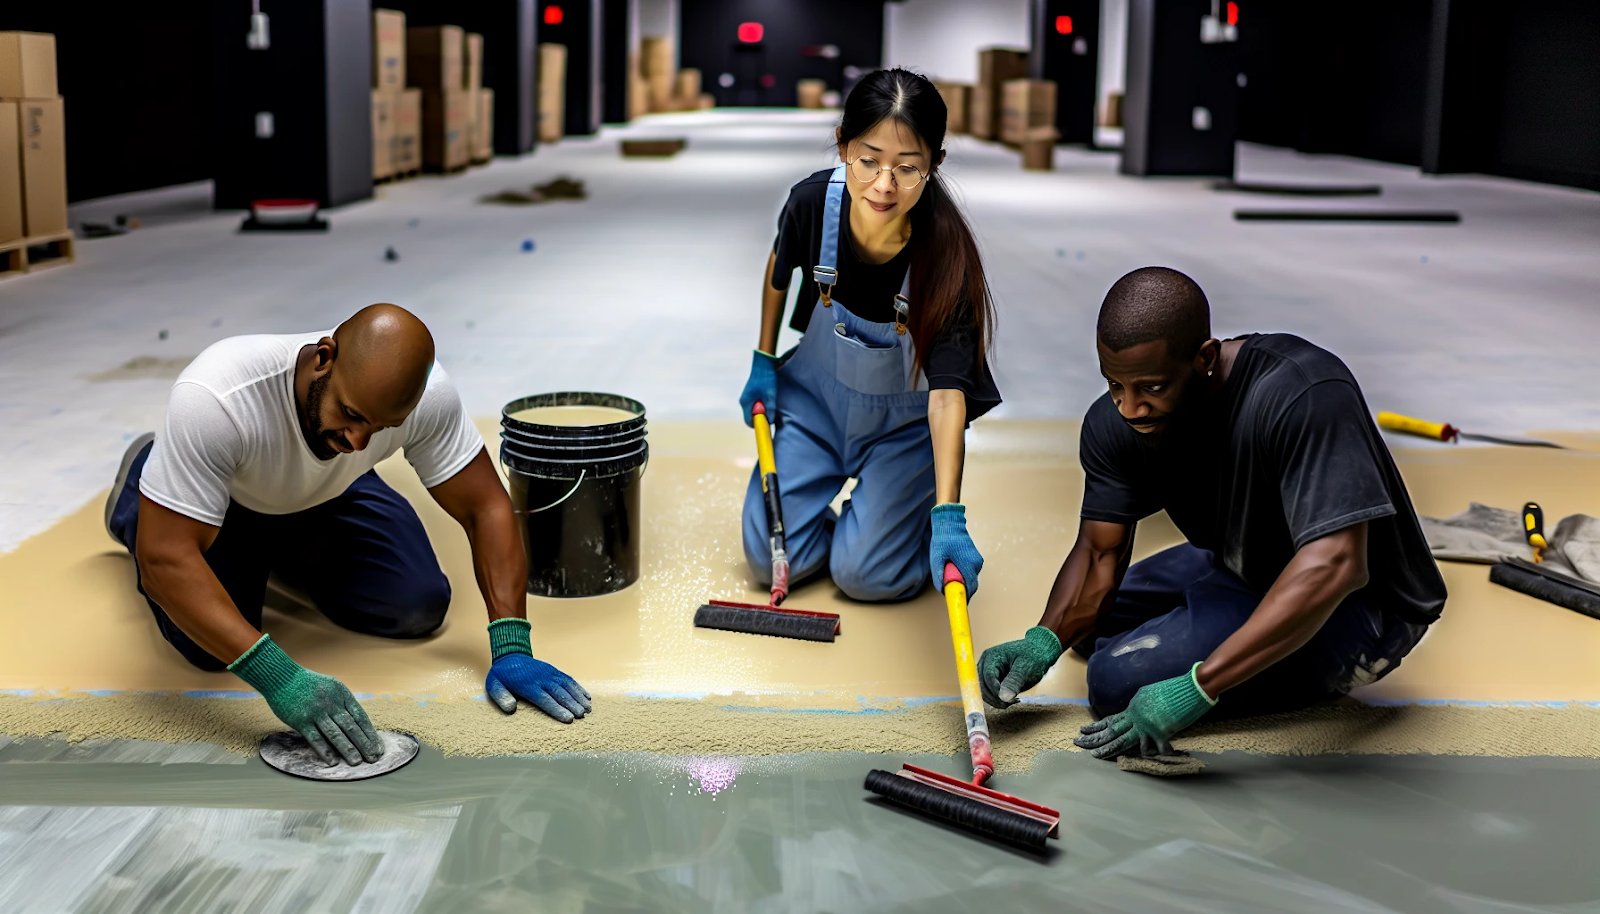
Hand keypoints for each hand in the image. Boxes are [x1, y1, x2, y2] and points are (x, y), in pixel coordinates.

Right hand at [228, 634, 383, 765]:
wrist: (283, 677)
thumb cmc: (310, 684)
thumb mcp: (332, 687)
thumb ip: (344, 704)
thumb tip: (358, 724)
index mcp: (342, 695)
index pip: (360, 717)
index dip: (370, 733)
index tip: (377, 746)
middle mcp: (332, 704)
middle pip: (351, 727)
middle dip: (364, 744)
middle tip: (373, 758)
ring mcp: (316, 712)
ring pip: (336, 734)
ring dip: (348, 749)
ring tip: (356, 762)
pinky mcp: (301, 721)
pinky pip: (315, 738)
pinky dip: (325, 751)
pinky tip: (333, 761)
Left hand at [486, 618, 591, 722]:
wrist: (509, 654)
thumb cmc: (501, 675)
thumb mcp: (493, 686)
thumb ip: (501, 697)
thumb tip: (511, 708)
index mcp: (527, 685)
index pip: (545, 699)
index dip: (557, 710)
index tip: (569, 719)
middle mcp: (541, 678)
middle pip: (559, 693)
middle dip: (572, 705)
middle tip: (582, 716)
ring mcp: (549, 673)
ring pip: (567, 686)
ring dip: (579, 697)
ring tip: (589, 709)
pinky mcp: (554, 670)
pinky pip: (568, 679)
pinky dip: (578, 688)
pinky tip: (587, 696)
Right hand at [738, 350, 778, 427]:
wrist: (763, 362)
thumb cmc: (767, 378)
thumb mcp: (771, 395)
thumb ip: (770, 409)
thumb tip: (769, 422)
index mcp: (746, 402)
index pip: (749, 422)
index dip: (758, 426)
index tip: (768, 426)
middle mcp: (743, 401)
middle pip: (751, 417)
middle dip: (761, 418)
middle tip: (772, 414)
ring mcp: (746, 397)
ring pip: (754, 411)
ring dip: (762, 411)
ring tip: (772, 404)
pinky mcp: (750, 393)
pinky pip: (755, 405)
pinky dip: (762, 405)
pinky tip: (769, 399)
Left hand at [929, 504, 983, 596]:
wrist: (950, 524)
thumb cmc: (943, 539)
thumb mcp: (937, 558)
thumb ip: (940, 575)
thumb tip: (942, 590)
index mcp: (968, 564)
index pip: (970, 587)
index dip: (965, 597)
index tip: (961, 604)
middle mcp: (976, 563)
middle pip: (972, 584)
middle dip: (963, 589)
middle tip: (951, 590)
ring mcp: (977, 560)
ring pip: (971, 577)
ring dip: (963, 580)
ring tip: (950, 575)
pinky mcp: (976, 557)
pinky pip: (971, 571)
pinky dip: (964, 574)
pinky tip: (954, 568)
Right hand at [978, 626, 1062, 707]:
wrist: (1039, 652)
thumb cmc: (1033, 656)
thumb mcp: (1026, 668)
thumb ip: (1014, 681)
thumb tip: (1003, 697)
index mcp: (991, 656)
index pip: (987, 677)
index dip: (995, 691)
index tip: (1008, 701)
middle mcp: (985, 664)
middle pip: (982, 685)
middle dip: (994, 698)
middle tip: (1011, 703)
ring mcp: (987, 671)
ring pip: (984, 691)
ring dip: (995, 700)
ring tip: (1013, 702)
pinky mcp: (992, 679)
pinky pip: (990, 693)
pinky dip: (998, 699)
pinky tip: (1011, 700)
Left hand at [1073, 662, 1217, 758]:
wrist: (1188, 689)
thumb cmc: (1170, 691)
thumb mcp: (1147, 696)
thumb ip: (1137, 707)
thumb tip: (1130, 715)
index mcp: (1133, 709)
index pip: (1110, 721)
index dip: (1095, 727)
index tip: (1082, 731)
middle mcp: (1136, 718)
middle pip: (1111, 731)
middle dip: (1094, 738)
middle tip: (1077, 742)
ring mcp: (1147, 726)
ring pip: (1123, 741)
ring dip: (1108, 749)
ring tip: (1094, 755)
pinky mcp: (1160, 733)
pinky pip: (1151, 748)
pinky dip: (1148, 753)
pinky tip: (1134, 760)